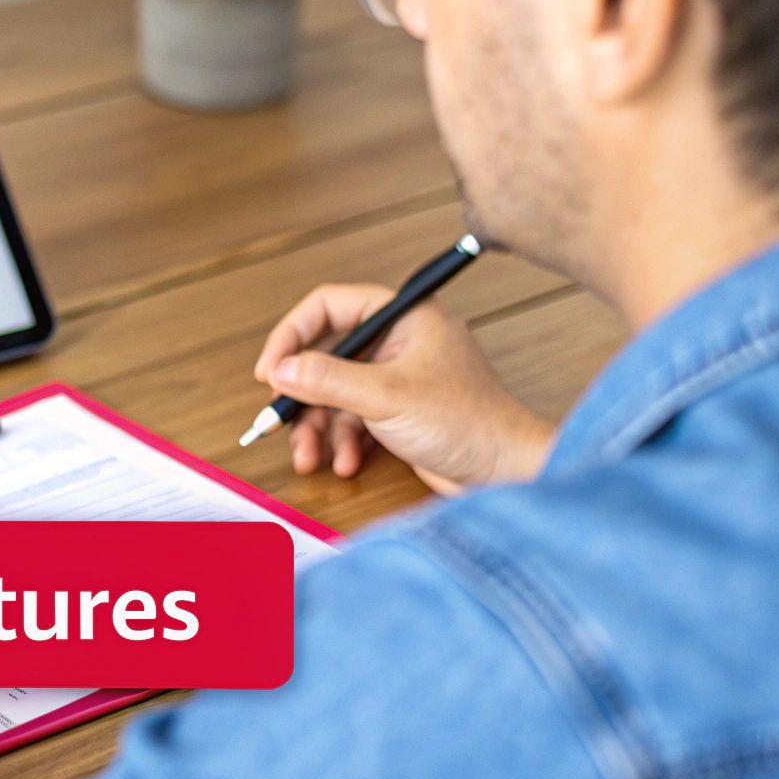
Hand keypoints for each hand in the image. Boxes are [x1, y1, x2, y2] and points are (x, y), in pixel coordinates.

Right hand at [253, 283, 554, 492]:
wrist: (506, 472)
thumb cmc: (468, 423)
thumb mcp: (386, 396)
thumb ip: (328, 379)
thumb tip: (281, 370)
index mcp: (403, 316)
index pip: (329, 306)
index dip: (293, 335)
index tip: (272, 369)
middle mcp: (398, 340)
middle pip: (325, 354)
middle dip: (301, 393)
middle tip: (279, 415)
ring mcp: (396, 376)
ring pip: (334, 391)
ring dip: (317, 426)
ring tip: (309, 456)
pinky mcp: (397, 410)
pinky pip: (351, 417)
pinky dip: (341, 440)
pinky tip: (346, 462)